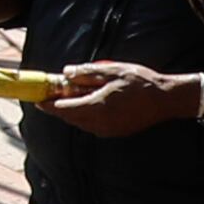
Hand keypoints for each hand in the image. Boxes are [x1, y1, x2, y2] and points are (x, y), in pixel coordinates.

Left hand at [42, 61, 203, 137]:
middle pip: (70, 117)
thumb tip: (65, 73)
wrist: (166, 99)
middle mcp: (99, 123)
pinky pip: (93, 125)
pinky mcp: (116, 132)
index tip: (36, 99)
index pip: (62, 109)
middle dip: (59, 107)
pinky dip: (86, 116)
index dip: (47, 104)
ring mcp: (108, 130)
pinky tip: (91, 103)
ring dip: (73, 111)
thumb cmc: (140, 82)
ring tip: (74, 95)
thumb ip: (85, 73)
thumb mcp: (110, 71)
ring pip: (81, 123)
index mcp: (95, 108)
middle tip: (54, 94)